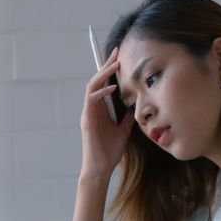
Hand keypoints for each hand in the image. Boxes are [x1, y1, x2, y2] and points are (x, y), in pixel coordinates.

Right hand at [80, 47, 135, 178]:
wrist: (101, 168)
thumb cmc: (110, 151)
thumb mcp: (123, 130)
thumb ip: (126, 117)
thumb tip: (134, 105)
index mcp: (100, 109)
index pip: (104, 84)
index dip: (110, 69)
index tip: (119, 56)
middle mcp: (92, 108)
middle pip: (97, 80)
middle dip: (106, 65)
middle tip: (116, 52)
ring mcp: (88, 113)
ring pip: (92, 86)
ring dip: (103, 74)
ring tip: (115, 65)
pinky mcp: (86, 119)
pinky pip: (91, 100)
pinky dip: (101, 92)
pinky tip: (112, 88)